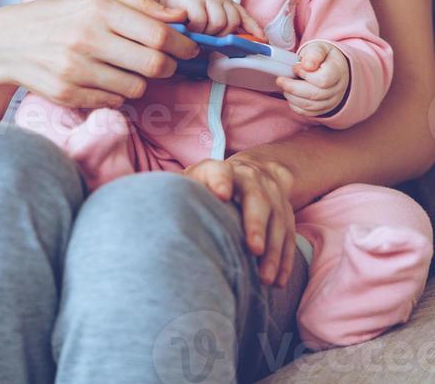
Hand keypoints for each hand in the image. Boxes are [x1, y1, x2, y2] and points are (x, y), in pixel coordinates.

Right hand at [0, 0, 200, 110]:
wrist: (9, 41)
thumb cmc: (61, 14)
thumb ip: (140, 4)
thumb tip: (181, 16)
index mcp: (99, 9)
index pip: (159, 34)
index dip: (184, 44)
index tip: (191, 48)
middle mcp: (88, 39)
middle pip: (154, 64)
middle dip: (170, 66)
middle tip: (168, 63)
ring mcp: (77, 69)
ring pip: (137, 87)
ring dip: (142, 80)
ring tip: (129, 68)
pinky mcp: (68, 94)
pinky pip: (114, 101)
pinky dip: (118, 92)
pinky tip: (105, 78)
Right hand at [150, 0, 264, 37]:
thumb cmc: (182, 6)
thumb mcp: (203, 12)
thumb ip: (216, 23)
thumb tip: (228, 44)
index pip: (242, 13)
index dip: (253, 27)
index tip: (262, 40)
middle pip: (232, 21)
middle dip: (222, 35)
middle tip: (208, 38)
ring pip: (220, 23)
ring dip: (208, 33)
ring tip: (197, 33)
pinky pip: (202, 21)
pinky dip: (196, 30)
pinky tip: (189, 28)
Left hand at [183, 151, 295, 286]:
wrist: (253, 172)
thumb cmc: (212, 185)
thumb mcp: (196, 182)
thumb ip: (185, 195)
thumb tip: (162, 218)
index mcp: (223, 171)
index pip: (219, 171)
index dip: (220, 181)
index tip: (220, 195)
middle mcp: (251, 179)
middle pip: (257, 198)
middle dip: (256, 223)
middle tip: (254, 249)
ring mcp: (273, 195)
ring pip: (278, 221)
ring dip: (274, 252)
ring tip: (265, 279)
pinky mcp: (286, 213)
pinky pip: (290, 237)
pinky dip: (285, 260)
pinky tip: (278, 281)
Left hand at [277, 41, 349, 115]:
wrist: (332, 68)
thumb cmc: (324, 57)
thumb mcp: (320, 48)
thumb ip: (314, 53)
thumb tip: (307, 65)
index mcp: (338, 71)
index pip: (323, 80)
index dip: (305, 75)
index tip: (295, 67)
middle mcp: (337, 89)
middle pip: (315, 94)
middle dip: (293, 88)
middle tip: (280, 80)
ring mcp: (332, 101)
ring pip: (310, 105)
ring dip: (292, 96)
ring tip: (284, 86)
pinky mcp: (324, 108)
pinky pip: (308, 112)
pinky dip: (295, 105)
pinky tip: (290, 94)